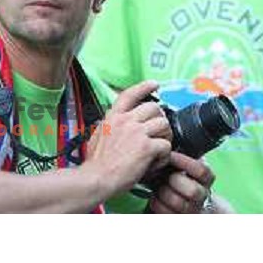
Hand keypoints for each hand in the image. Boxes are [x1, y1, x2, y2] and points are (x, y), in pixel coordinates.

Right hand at [85, 81, 171, 196]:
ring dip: (165, 138)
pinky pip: (166, 146)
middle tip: (159, 133)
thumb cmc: (95, 163)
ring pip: (164, 125)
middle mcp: (126, 120)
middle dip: (160, 120)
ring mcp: (137, 132)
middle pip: (154, 108)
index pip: (130, 94)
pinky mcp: (146, 147)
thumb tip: (113, 124)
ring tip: (158, 150)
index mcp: (113, 117)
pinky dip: (164, 157)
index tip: (154, 84)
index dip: (144, 87)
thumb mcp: (97, 136)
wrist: (96, 178)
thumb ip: (109, 126)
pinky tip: (155, 164)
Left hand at [149, 152, 214, 213]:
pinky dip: (156, 203)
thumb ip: (180, 154)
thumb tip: (164, 139)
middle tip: (163, 174)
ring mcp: (191, 210)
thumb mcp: (184, 163)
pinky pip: (165, 213)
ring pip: (178, 203)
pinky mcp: (178, 218)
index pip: (202, 170)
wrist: (186, 202)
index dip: (184, 162)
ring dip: (163, 192)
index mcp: (205, 178)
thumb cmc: (179, 176)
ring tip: (157, 185)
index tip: (170, 155)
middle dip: (174, 181)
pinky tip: (154, 196)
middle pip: (192, 191)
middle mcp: (202, 195)